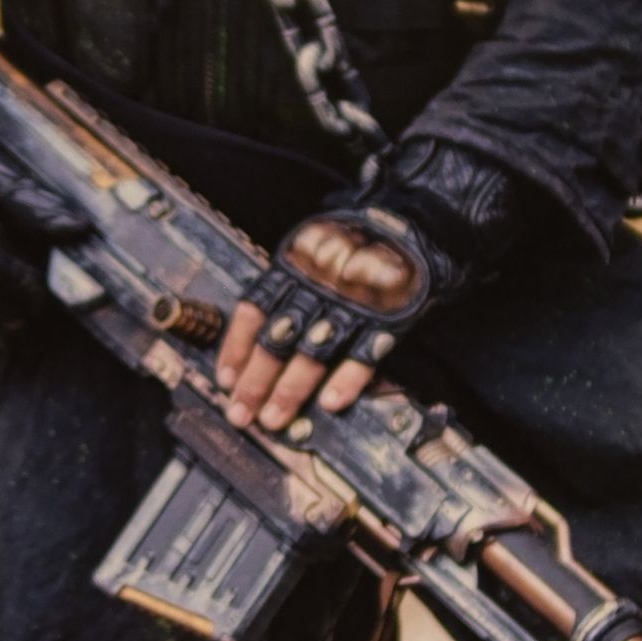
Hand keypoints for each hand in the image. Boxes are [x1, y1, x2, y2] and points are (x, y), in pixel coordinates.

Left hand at [218, 217, 420, 431]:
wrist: (416, 220)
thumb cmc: (354, 243)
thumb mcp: (310, 250)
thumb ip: (285, 286)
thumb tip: (253, 337)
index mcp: (294, 266)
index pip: (254, 310)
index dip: (236, 348)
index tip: (225, 381)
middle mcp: (318, 285)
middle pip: (278, 338)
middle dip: (256, 380)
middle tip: (240, 414)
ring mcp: (353, 303)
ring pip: (314, 351)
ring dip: (291, 389)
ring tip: (274, 419)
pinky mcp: (388, 316)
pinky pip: (365, 352)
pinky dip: (347, 378)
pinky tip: (330, 403)